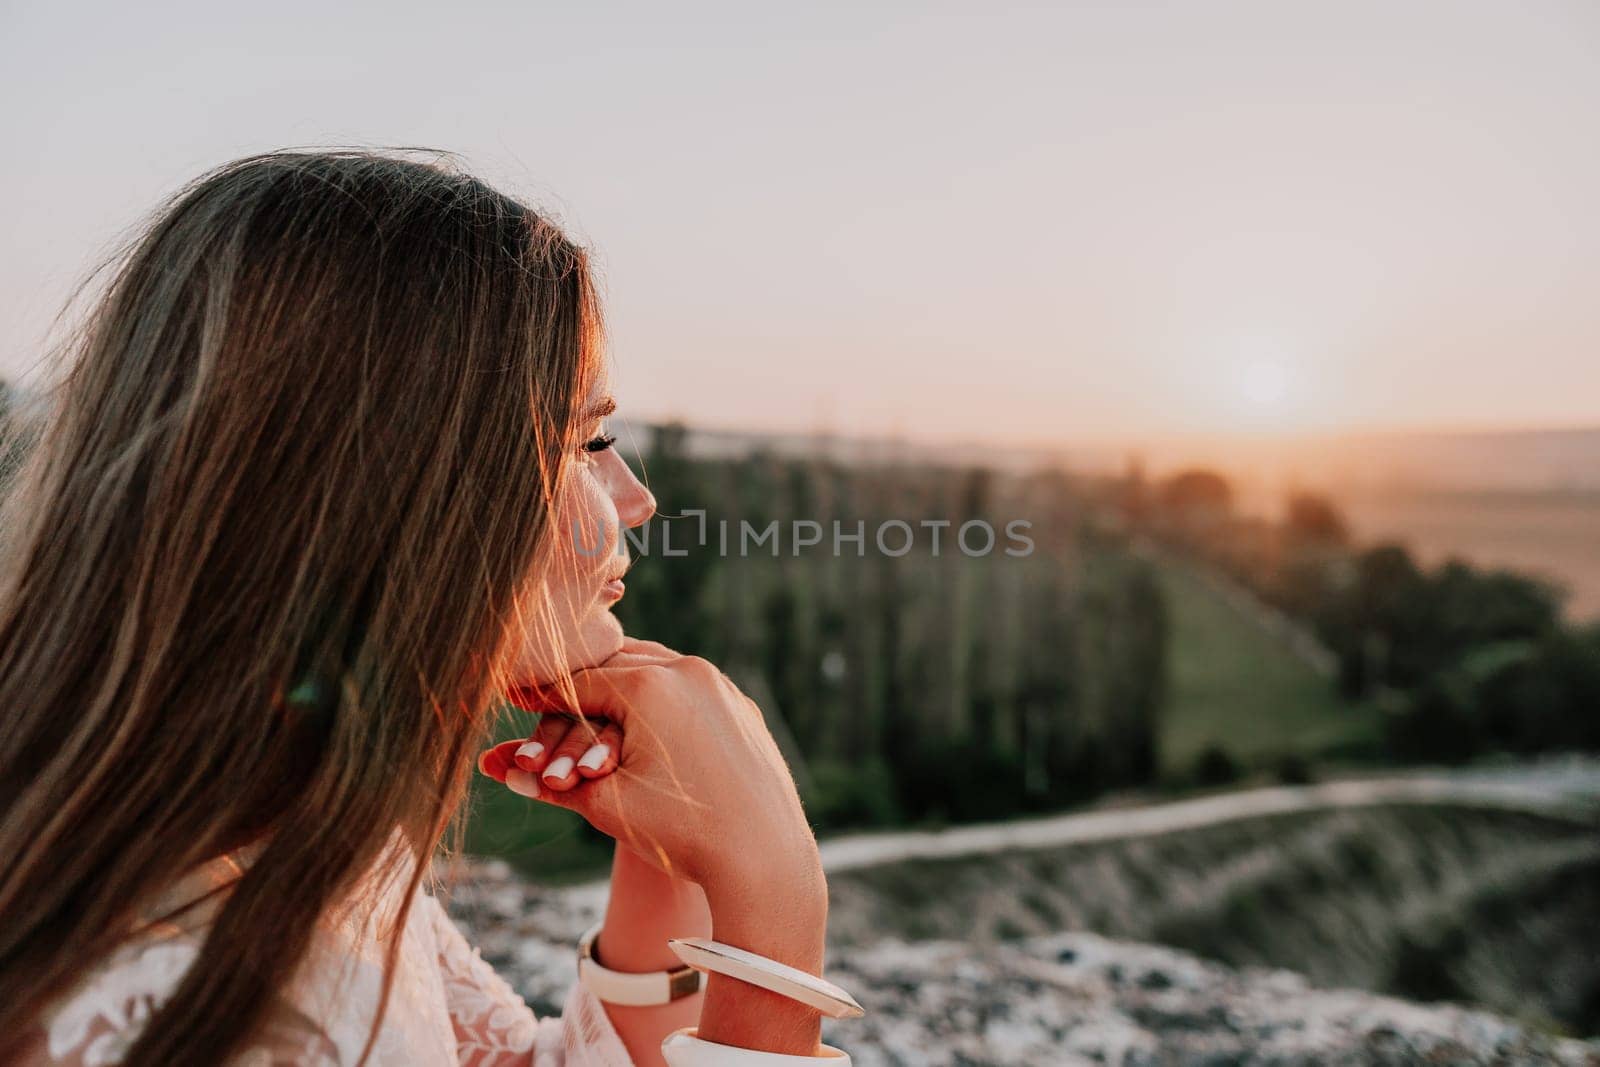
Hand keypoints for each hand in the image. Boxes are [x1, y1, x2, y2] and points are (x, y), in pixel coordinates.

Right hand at [477, 638, 824, 923]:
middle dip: (582, 686)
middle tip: (549, 694)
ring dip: (623, 686)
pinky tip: (646, 718)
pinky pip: (691, 690)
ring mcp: (722, 688)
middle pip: (617, 665)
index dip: (543, 694)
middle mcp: (690, 672)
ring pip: (658, 671)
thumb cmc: (681, 832)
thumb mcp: (607, 805)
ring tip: (593, 702)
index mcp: (649, 686)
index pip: (578, 682)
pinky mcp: (743, 709)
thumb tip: (503, 772)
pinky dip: (661, 699)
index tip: (515, 694)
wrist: (764, 860)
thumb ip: (552, 782)